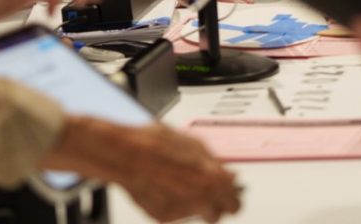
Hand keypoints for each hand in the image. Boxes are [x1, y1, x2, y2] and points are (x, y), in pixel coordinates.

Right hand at [46, 118, 241, 222]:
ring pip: (202, 214)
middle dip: (221, 202)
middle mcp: (200, 199)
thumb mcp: (192, 144)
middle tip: (213, 192)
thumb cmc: (155, 144)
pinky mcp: (164, 216)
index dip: (233, 192)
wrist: (125, 156)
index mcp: (212, 178)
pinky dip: (175, 203)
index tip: (230, 188)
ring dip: (199, 203)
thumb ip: (214, 162)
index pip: (236, 198)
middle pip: (224, 212)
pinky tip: (166, 186)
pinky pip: (178, 214)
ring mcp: (182, 210)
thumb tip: (229, 173)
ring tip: (184, 186)